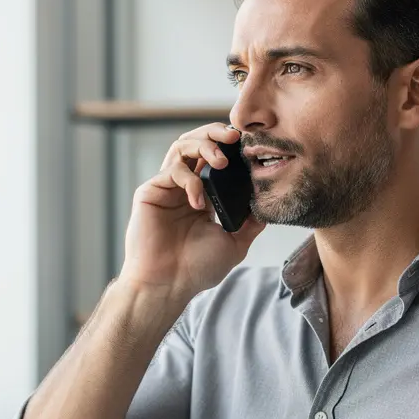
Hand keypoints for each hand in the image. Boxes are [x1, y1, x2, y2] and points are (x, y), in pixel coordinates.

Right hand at [118, 123, 265, 299]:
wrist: (168, 286)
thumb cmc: (196, 269)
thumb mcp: (235, 243)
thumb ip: (251, 222)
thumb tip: (269, 204)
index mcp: (203, 196)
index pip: (215, 159)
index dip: (229, 147)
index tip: (249, 143)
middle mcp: (183, 187)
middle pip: (196, 143)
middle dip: (215, 133)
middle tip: (234, 135)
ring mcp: (166, 188)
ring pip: (181, 147)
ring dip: (204, 145)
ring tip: (222, 160)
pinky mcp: (150, 191)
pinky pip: (172, 171)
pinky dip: (190, 180)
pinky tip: (199, 202)